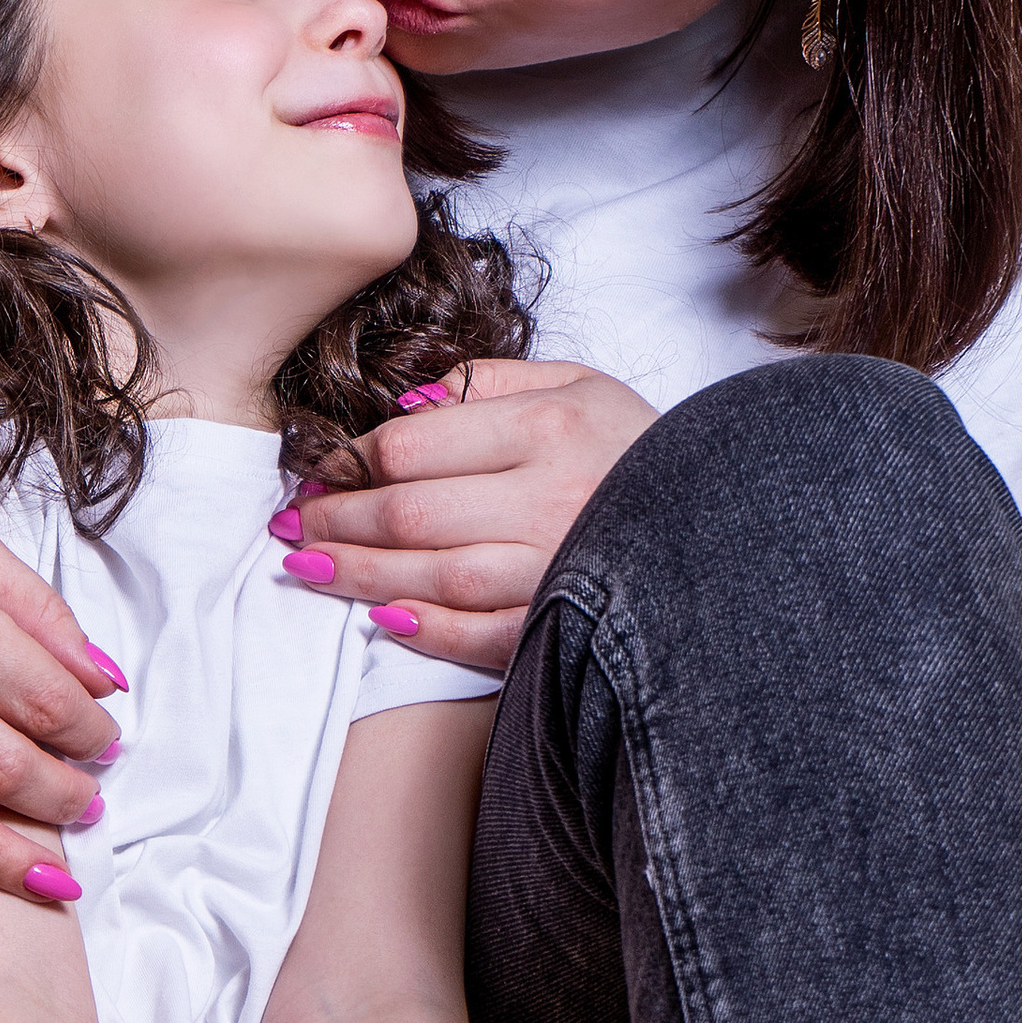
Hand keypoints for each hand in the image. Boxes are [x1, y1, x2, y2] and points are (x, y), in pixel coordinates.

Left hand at [282, 361, 657, 672]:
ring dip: (357, 578)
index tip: (318, 471)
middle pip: (410, 515)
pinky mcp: (569, 627)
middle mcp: (552, 499)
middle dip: (336, 522)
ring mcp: (561, 569)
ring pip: (433, 580)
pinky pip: (483, 638)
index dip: (350, 462)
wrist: (729, 518)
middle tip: (292, 524)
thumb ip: (490, 384)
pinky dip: (427, 633)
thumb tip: (401, 410)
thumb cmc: (638, 447)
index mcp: (550, 429)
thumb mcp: (580, 385)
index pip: (413, 447)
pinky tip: (382, 620)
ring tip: (307, 568)